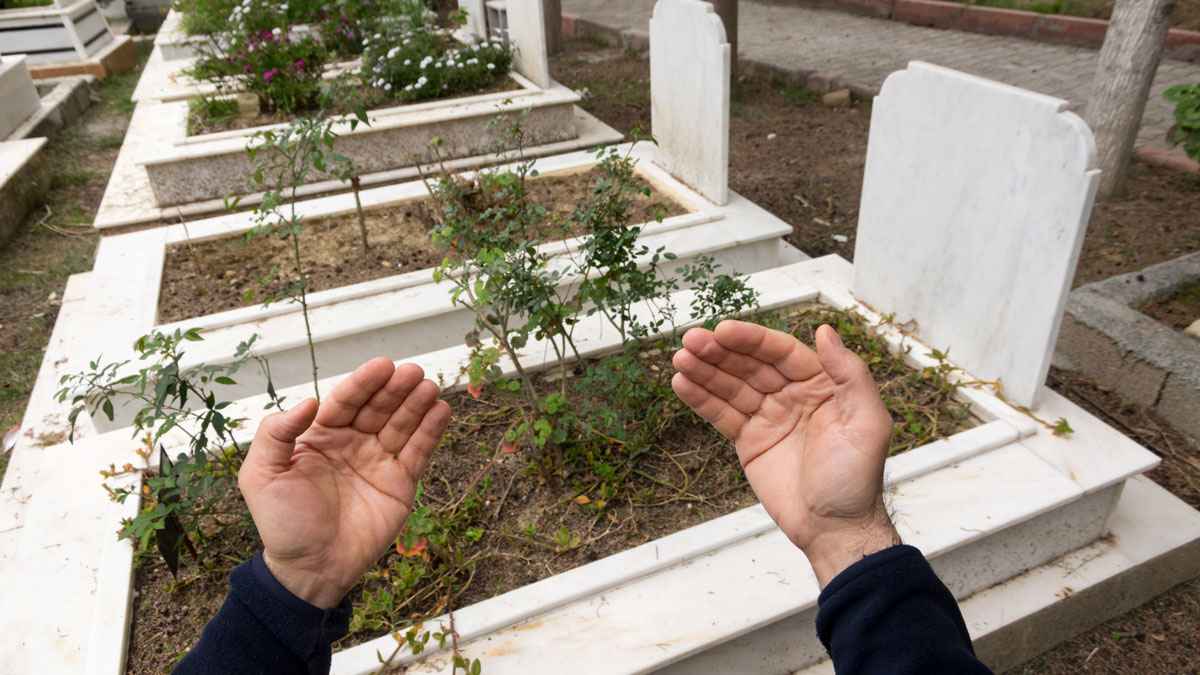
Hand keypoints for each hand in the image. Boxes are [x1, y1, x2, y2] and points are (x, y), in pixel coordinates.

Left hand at [238, 358, 451, 607]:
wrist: (310, 569)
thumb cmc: (282, 523)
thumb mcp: (261, 475)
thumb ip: (276, 433)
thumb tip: (309, 401)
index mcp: (320, 436)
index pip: (346, 401)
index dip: (363, 383)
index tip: (382, 366)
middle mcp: (353, 443)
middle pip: (378, 407)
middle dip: (395, 389)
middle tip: (413, 372)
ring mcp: (379, 462)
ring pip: (402, 424)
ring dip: (417, 403)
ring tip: (429, 387)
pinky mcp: (401, 483)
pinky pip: (418, 451)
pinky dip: (431, 430)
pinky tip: (441, 410)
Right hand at [672, 321, 899, 586]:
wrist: (834, 529)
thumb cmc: (856, 479)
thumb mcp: (868, 423)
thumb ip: (850, 374)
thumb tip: (824, 330)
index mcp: (821, 385)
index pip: (781, 353)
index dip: (752, 340)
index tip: (724, 331)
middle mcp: (792, 396)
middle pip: (750, 365)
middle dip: (720, 352)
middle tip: (691, 341)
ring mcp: (768, 417)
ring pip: (731, 387)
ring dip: (704, 371)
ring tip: (679, 359)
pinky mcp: (749, 441)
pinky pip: (722, 414)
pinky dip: (702, 399)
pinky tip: (682, 383)